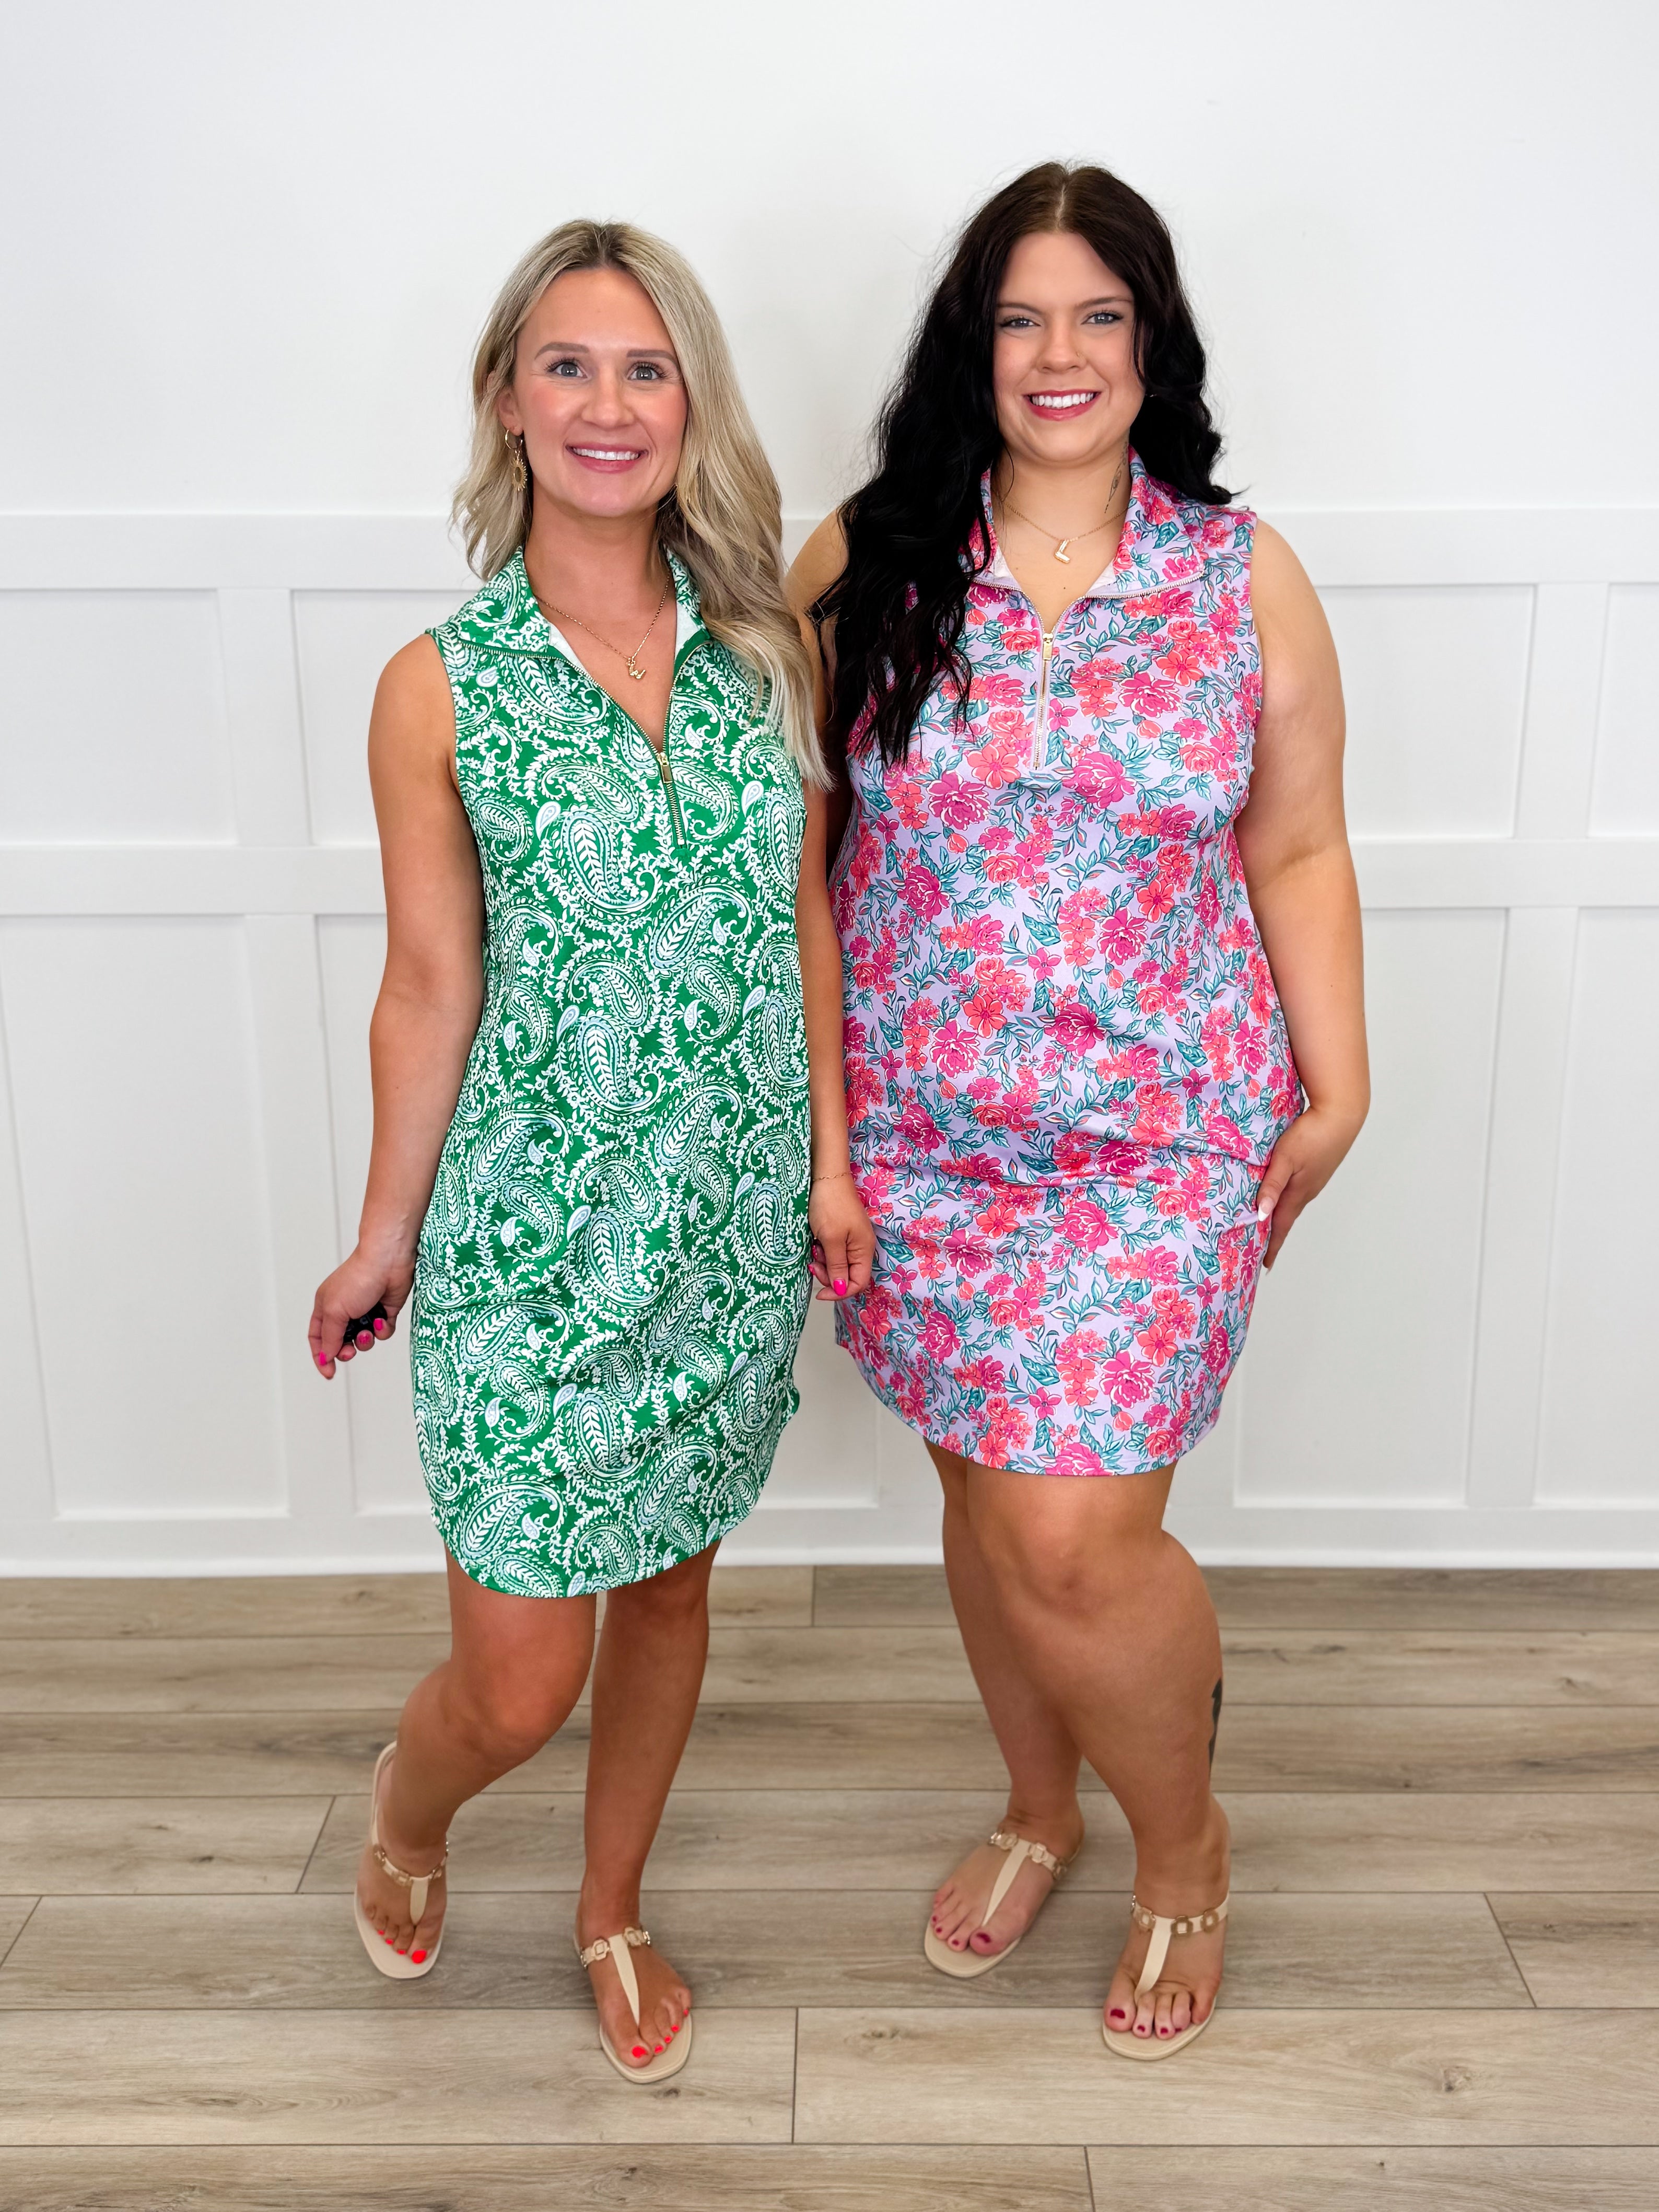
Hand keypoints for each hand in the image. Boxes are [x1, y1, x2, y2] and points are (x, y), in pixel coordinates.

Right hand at [309, 1245, 415, 1377]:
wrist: (389, 1261)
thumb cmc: (358, 1279)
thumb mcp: (335, 1311)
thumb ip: (330, 1338)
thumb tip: (325, 1357)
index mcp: (325, 1307)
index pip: (317, 1338)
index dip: (321, 1356)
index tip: (328, 1372)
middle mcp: (344, 1310)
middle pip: (341, 1343)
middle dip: (346, 1351)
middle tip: (350, 1350)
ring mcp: (365, 1311)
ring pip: (364, 1341)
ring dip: (366, 1340)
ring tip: (369, 1330)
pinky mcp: (385, 1311)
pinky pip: (382, 1332)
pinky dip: (383, 1330)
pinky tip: (382, 1318)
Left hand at [808, 1171, 875, 1301]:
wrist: (827, 1176)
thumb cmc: (830, 1205)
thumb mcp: (831, 1239)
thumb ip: (836, 1266)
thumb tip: (842, 1289)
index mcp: (864, 1250)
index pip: (858, 1283)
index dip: (840, 1292)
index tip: (820, 1292)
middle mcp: (861, 1247)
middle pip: (848, 1275)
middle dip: (829, 1275)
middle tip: (813, 1263)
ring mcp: (852, 1239)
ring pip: (838, 1264)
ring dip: (824, 1262)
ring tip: (814, 1247)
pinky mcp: (842, 1232)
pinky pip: (834, 1252)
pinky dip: (823, 1252)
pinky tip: (815, 1242)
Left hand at [1254, 1101, 1364, 1269]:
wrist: (1341, 1114)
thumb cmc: (1312, 1134)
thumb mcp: (1285, 1158)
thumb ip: (1272, 1185)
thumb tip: (1261, 1214)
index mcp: (1298, 1192)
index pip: (1280, 1226)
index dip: (1272, 1245)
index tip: (1265, 1265)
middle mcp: (1307, 1190)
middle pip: (1286, 1218)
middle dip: (1274, 1236)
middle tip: (1261, 1251)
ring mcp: (1314, 1180)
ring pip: (1292, 1204)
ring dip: (1280, 1217)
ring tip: (1267, 1227)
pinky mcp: (1317, 1168)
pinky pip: (1298, 1191)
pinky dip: (1286, 1200)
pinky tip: (1281, 1196)